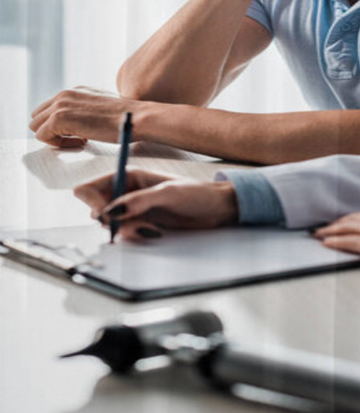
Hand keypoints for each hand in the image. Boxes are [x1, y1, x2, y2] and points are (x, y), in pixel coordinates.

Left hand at [29, 88, 146, 147]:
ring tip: (80, 139)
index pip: (49, 109)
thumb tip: (81, 122)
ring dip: (54, 137)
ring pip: (36, 126)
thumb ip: (87, 110)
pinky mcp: (58, 118)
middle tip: (77, 137)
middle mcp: (64, 95)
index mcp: (74, 92)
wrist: (136, 117)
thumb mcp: (103, 107)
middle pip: (37, 116)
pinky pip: (42, 136)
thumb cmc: (127, 117)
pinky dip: (58, 144)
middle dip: (53, 130)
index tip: (81, 132)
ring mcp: (60, 105)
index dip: (61, 125)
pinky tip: (82, 141)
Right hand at [74, 168, 238, 240]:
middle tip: (130, 223)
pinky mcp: (141, 223)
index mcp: (129, 176)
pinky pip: (124, 233)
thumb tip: (110, 212)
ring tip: (150, 227)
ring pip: (109, 224)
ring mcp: (133, 209)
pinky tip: (154, 231)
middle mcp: (127, 192)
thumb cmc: (198, 194)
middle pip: (95, 209)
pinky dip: (134, 235)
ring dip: (125, 229)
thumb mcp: (168, 194)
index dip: (93, 203)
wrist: (217, 209)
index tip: (107, 215)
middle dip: (109, 220)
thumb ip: (138, 202)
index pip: (89, 188)